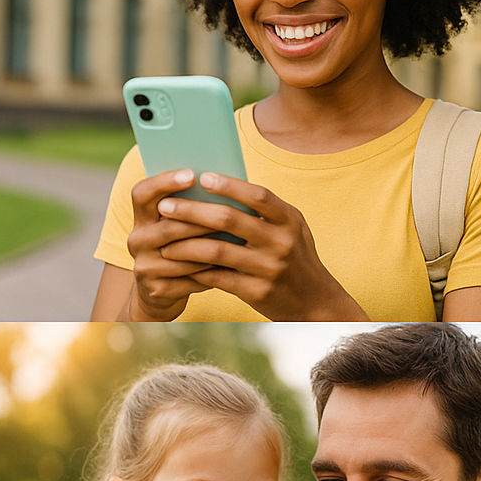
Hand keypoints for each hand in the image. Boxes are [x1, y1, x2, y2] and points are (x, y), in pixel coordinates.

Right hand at [123, 169, 222, 320]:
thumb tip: (224, 181)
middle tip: (229, 213)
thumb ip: (191, 206)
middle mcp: (137, 240)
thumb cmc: (182, 248)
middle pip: (168, 226)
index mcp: (141, 218)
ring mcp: (144, 267)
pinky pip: (188, 278)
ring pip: (182, 254)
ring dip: (211, 247)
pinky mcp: (156, 289)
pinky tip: (231, 266)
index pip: (142, 193)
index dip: (164, 182)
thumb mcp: (179, 226)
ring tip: (238, 240)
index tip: (191, 175)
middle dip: (200, 219)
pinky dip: (211, 271)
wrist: (161, 292)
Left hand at [151, 173, 367, 320]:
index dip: (229, 185)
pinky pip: (218, 278)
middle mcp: (281, 242)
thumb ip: (265, 212)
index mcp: (289, 220)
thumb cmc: (295, 258)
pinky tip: (180, 266)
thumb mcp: (291, 230)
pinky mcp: (258, 292)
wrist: (315, 303)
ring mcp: (269, 268)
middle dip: (192, 211)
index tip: (201, 177)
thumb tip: (221, 187)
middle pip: (229, 219)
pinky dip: (196, 270)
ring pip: (217, 251)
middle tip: (165, 207)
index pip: (257, 195)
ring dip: (185, 245)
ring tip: (164, 243)